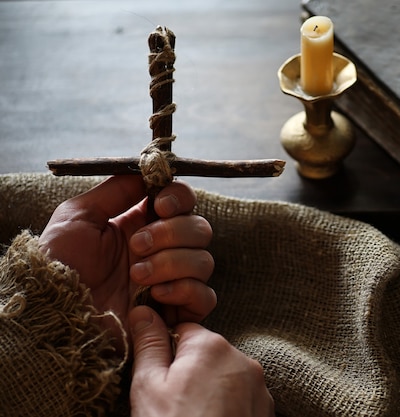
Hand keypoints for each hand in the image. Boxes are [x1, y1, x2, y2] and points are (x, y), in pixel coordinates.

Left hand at [39, 176, 215, 350]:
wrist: (52, 313)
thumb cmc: (58, 264)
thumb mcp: (78, 216)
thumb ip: (116, 190)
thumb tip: (149, 172)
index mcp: (142, 224)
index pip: (183, 201)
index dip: (179, 198)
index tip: (160, 205)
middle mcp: (162, 250)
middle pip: (200, 229)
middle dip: (172, 234)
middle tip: (137, 246)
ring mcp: (172, 281)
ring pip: (204, 261)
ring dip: (172, 263)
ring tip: (136, 276)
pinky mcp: (175, 312)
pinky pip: (205, 296)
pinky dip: (185, 290)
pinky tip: (154, 295)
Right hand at [129, 306, 274, 416]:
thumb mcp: (149, 386)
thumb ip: (149, 344)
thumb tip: (142, 311)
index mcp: (212, 345)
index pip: (184, 332)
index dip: (168, 354)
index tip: (160, 380)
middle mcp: (243, 359)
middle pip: (207, 355)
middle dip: (191, 373)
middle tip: (175, 405)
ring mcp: (259, 387)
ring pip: (225, 377)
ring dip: (211, 391)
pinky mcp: (267, 409)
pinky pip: (242, 398)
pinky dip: (228, 408)